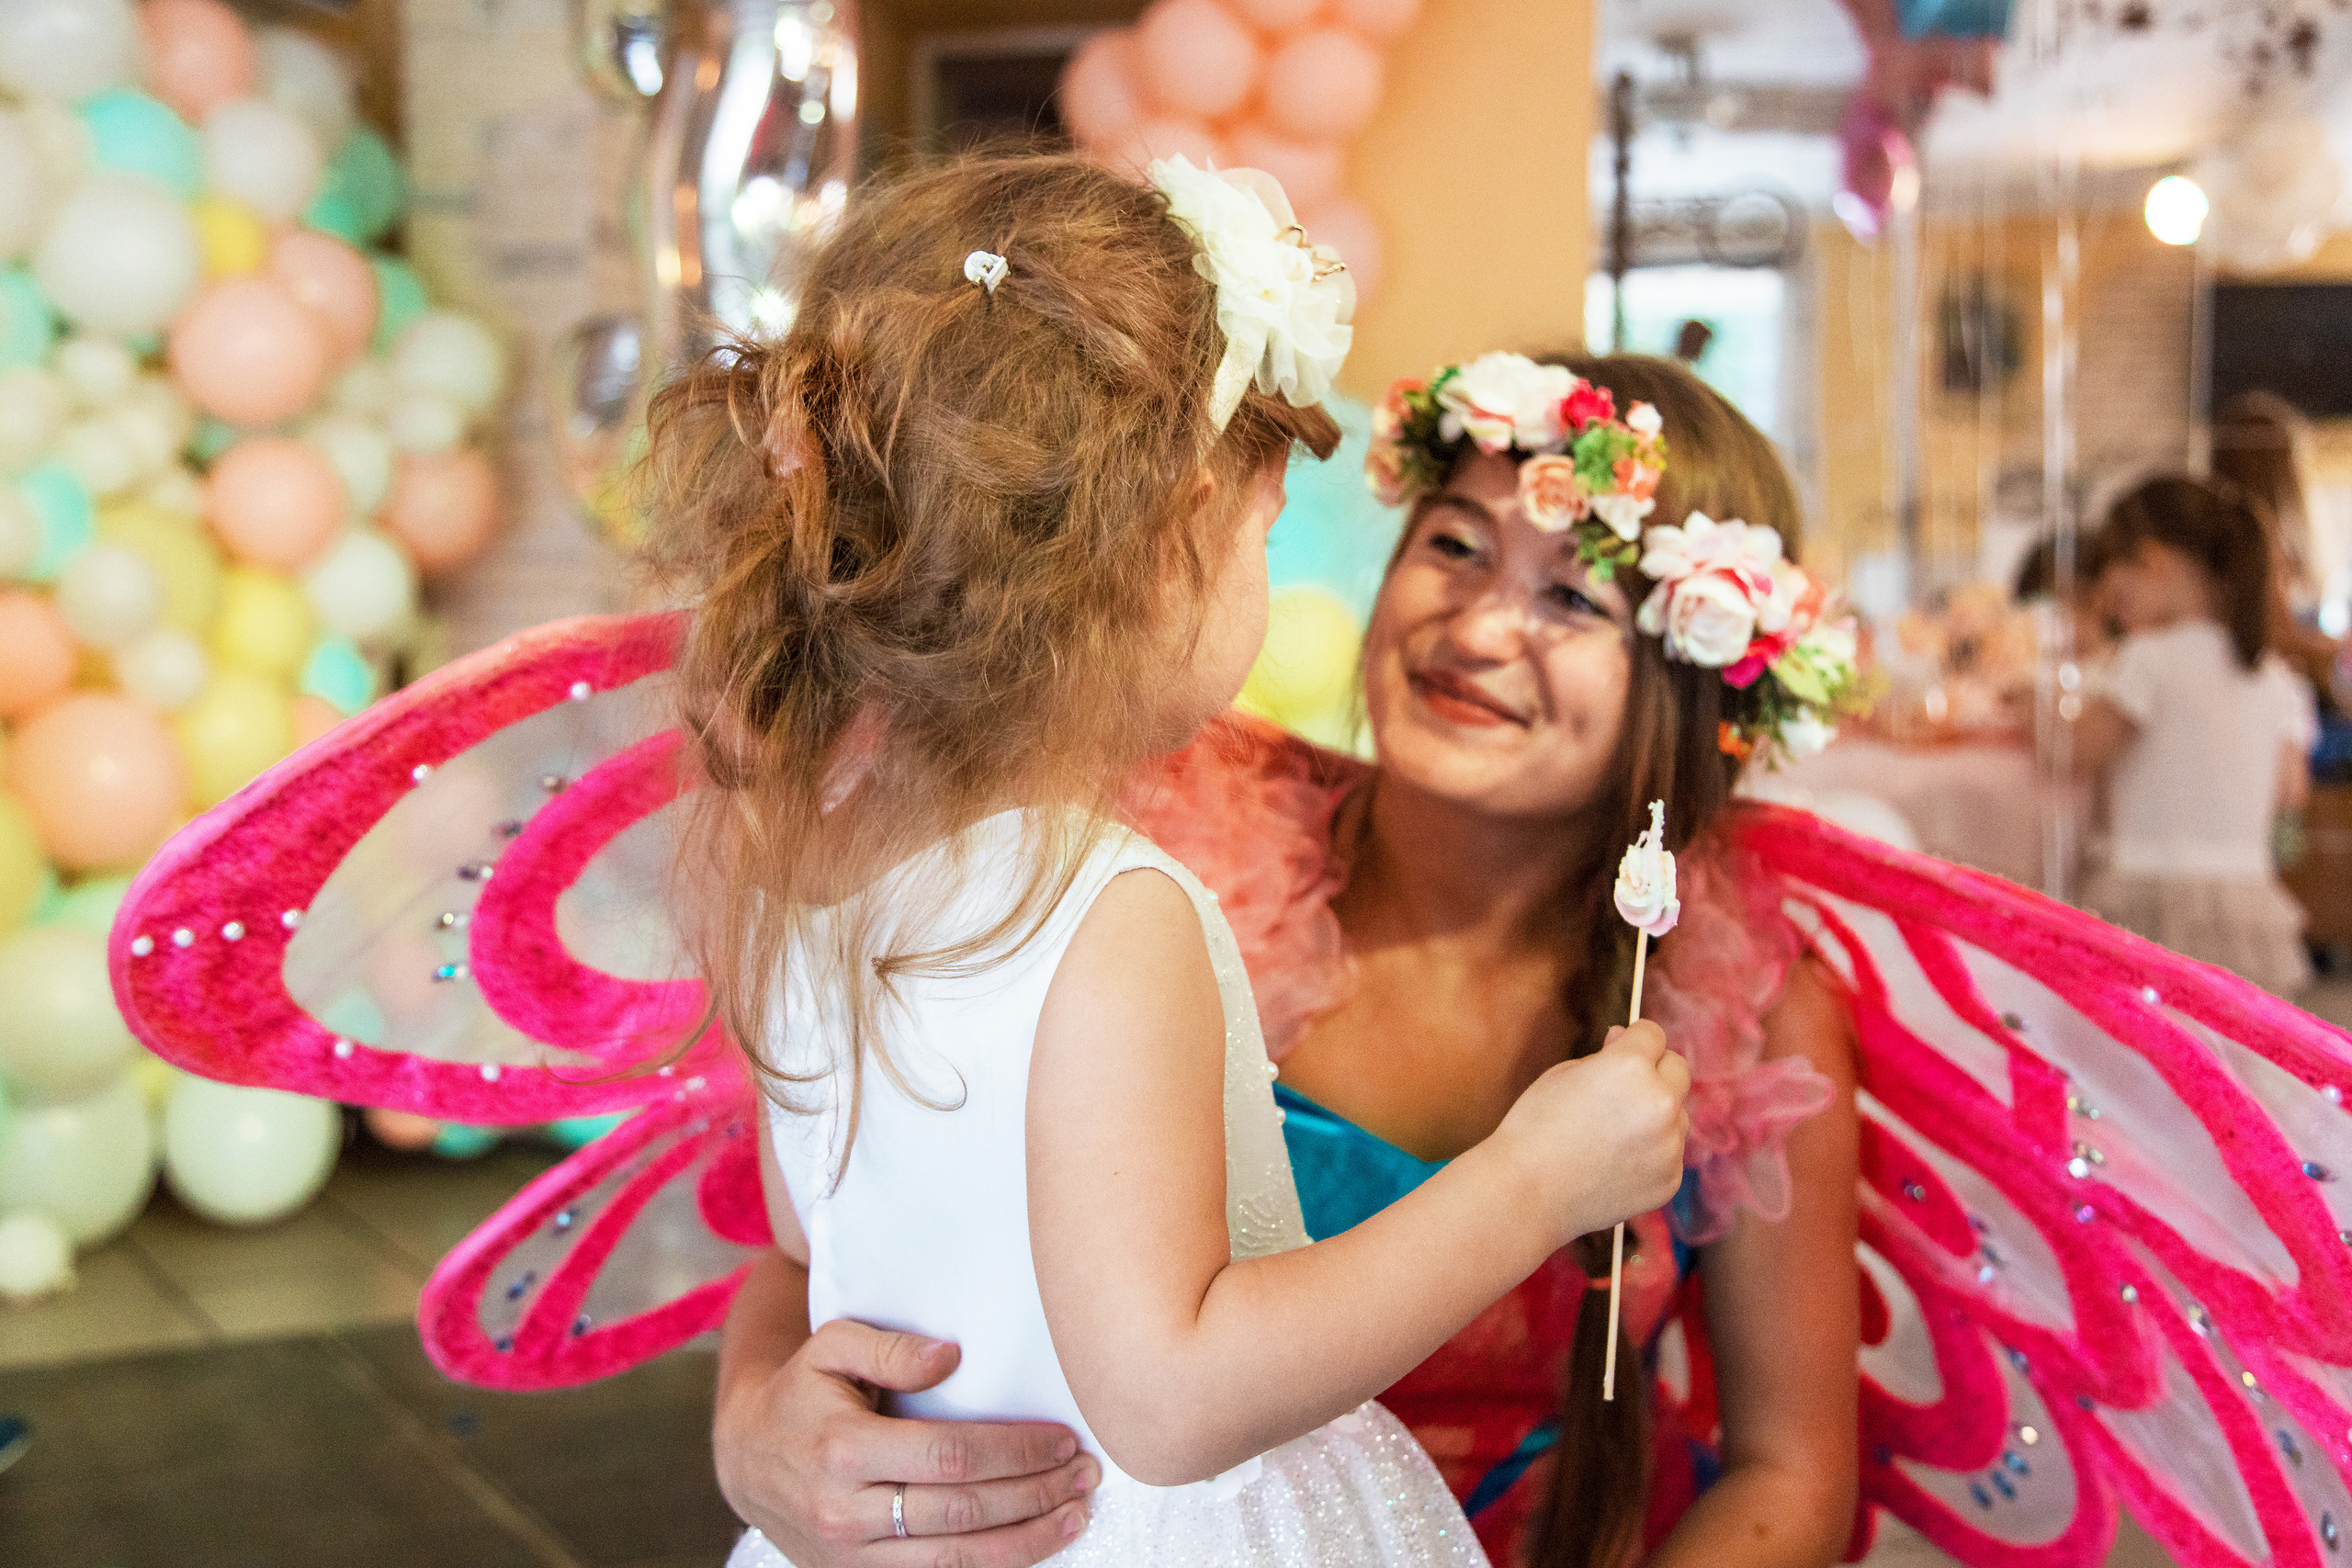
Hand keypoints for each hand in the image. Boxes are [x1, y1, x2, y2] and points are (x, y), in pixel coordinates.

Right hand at [714, 1318, 1097, 1566]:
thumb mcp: (831, 1347)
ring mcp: (850, 1557)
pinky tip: (1029, 1549)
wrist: (747, 1458)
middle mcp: (846, 1513)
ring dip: (1025, 1541)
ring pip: (955, 1560)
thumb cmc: (803, 1392)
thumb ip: (890, 1346)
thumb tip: (952, 1357)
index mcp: (843, 1449)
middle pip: (962, 1512)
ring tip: (1074, 1515)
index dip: (1015, 1450)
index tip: (1063, 1439)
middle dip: (1034, 1495)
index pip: (950, 1456)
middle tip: (1085, 1474)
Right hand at [1488, 1019, 1689, 1244]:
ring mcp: (1670, 1144)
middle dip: (1654, 1070)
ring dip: (1655, 1113)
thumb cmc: (1535, 1128)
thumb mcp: (1562, 1075)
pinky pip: (1670, 1152)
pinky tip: (1614, 1162)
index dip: (1633, 1040)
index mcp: (1631, 1067)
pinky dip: (1651, 1152)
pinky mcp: (1670, 1178)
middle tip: (1620, 1089)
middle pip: (1678, 1069)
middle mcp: (1660, 1102)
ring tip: (1611, 1134)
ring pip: (1677, 1113)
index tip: (1619, 1050)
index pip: (1652, 1034)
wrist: (1527, 1194)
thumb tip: (1624, 1038)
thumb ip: (1603, 1054)